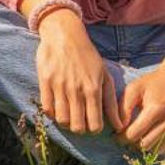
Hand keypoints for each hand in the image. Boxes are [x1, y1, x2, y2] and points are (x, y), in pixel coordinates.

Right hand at [34, 13, 121, 135]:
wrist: (65, 34)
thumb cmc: (87, 56)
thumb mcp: (104, 76)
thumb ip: (111, 102)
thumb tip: (119, 125)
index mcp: (93, 89)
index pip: (94, 124)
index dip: (94, 129)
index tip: (92, 124)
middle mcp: (76, 89)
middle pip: (77, 126)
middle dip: (79, 128)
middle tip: (79, 121)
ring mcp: (59, 86)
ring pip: (61, 119)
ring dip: (65, 121)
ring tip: (68, 114)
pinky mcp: (45, 81)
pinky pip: (47, 108)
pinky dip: (51, 112)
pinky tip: (57, 105)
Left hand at [119, 55, 164, 156]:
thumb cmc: (155, 81)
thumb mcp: (135, 88)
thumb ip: (124, 107)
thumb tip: (119, 127)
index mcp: (155, 108)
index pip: (134, 134)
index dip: (122, 137)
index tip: (117, 135)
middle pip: (146, 145)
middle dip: (133, 143)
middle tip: (128, 136)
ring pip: (158, 149)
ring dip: (147, 146)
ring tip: (141, 136)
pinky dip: (160, 146)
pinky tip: (154, 137)